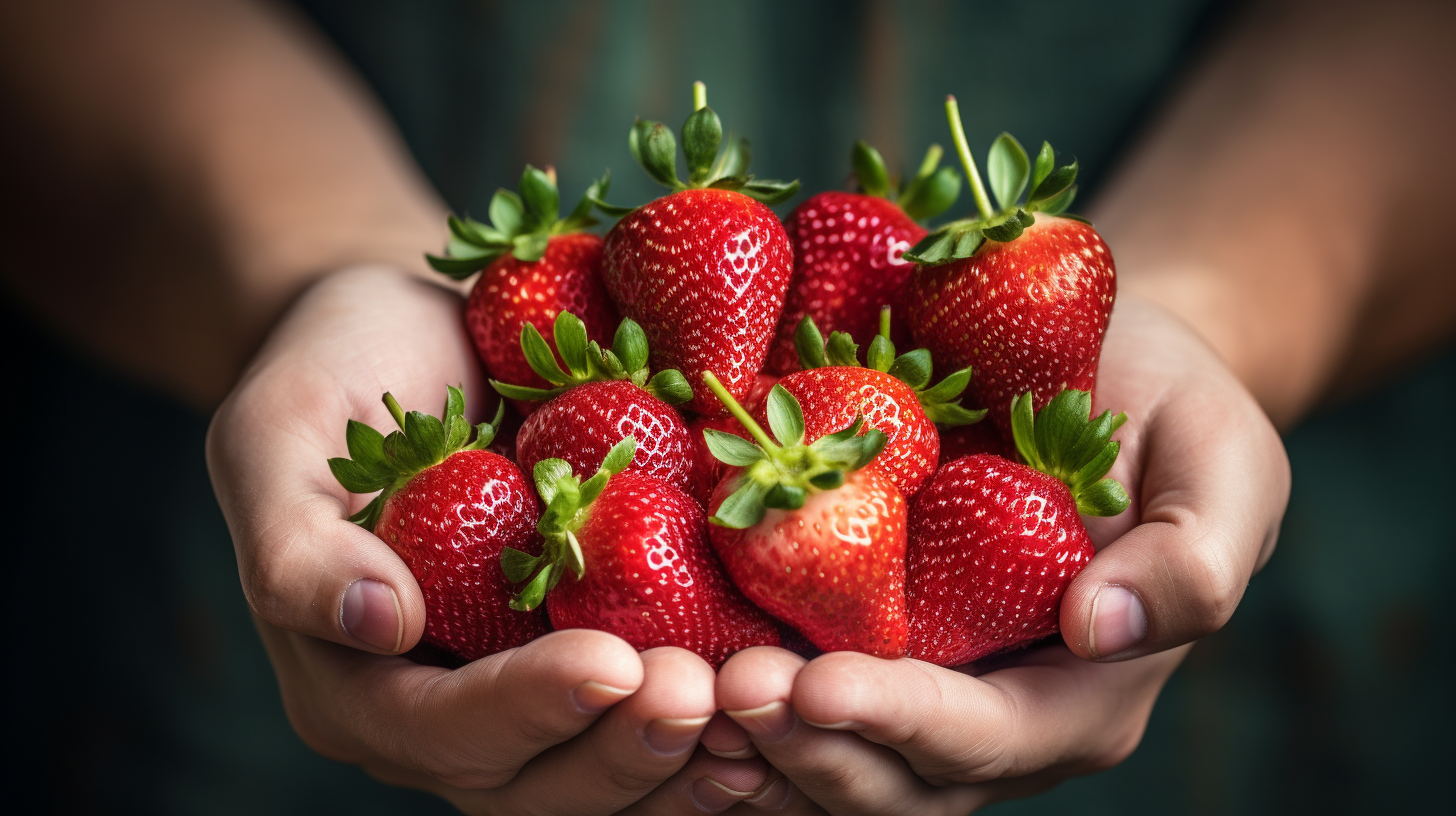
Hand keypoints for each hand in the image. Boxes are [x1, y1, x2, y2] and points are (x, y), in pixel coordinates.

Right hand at [206, 266, 755, 813]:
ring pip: (600, 774)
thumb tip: (378, 624)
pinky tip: (777, 693)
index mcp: (352, 681)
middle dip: (623, 750)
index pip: (439, 728)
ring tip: (760, 707)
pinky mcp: (582, 654)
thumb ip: (296, 544)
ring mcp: (517, 693)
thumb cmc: (331, 374)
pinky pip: (643, 717)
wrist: (404, 340)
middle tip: (708, 695)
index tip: (610, 662)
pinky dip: (709, 724)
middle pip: (533, 782)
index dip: (524, 710)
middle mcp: (437, 711)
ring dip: (682, 757)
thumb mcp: (274, 436)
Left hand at [710, 294, 1289, 812]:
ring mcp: (921, 691)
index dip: (898, 725)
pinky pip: (794, 702)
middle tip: (722, 688)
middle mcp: (993, 721)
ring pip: (827, 763)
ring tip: (676, 692)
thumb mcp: (1224, 467)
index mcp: (1079, 698)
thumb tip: (1103, 628)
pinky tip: (670, 664)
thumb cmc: (1174, 417)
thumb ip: (1191, 561)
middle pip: (888, 782)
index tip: (816, 686)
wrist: (1107, 377)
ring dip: (750, 743)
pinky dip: (733, 703)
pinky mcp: (865, 644)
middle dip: (802, 747)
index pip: (981, 743)